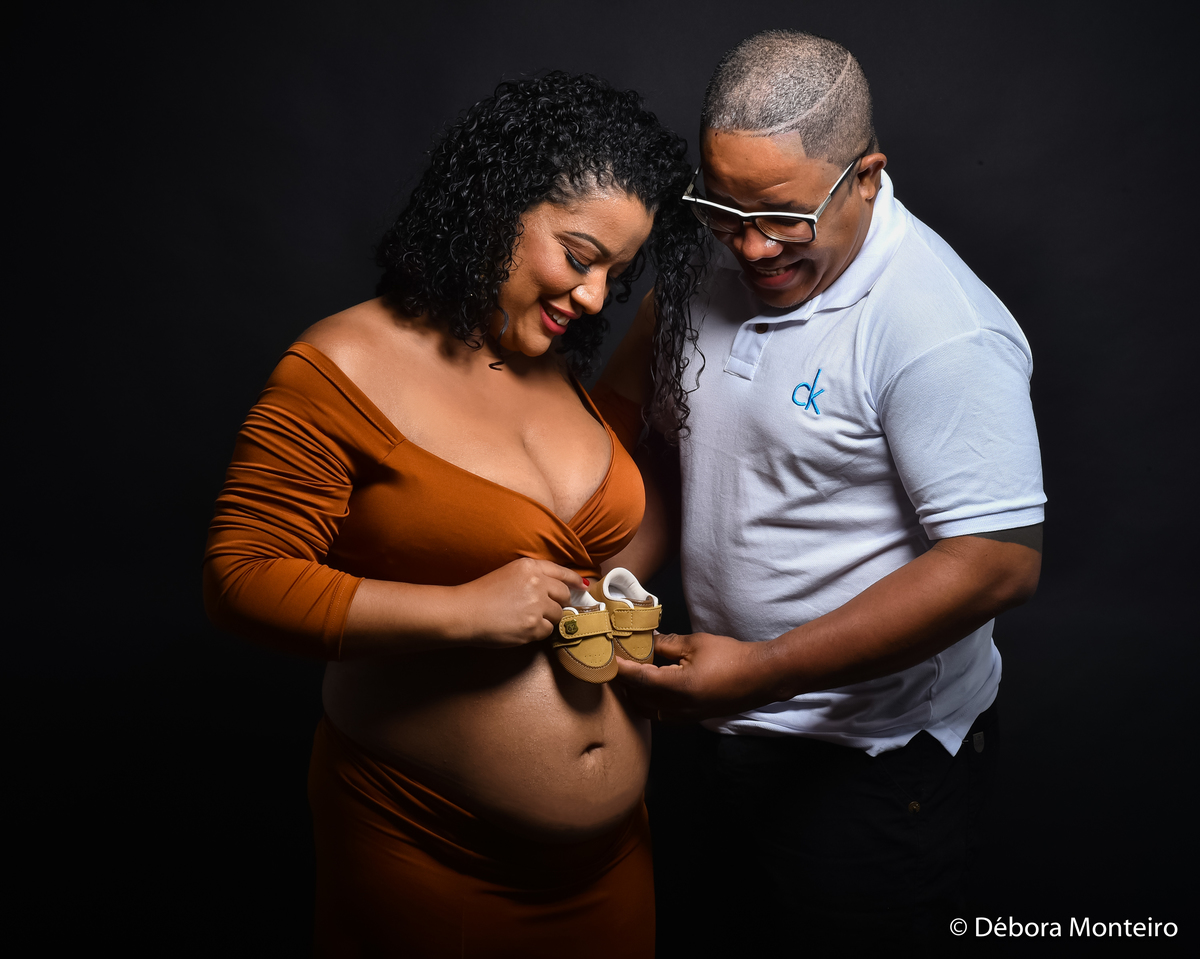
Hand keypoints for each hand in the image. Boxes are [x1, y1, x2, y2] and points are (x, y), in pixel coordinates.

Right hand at [452, 558, 585, 648]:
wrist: (465, 612)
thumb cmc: (482, 594)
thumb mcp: (509, 573)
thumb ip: (533, 577)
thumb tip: (558, 588)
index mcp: (530, 566)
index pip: (562, 572)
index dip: (574, 580)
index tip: (583, 586)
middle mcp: (537, 583)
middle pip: (563, 595)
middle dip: (557, 603)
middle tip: (542, 609)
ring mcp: (537, 605)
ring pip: (557, 615)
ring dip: (546, 619)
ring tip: (525, 619)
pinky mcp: (533, 625)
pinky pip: (547, 631)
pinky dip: (537, 632)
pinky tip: (521, 628)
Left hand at [615, 631, 775, 720]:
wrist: (761, 677)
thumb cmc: (731, 657)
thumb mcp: (696, 644)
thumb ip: (667, 643)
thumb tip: (647, 640)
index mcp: (678, 687)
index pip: (639, 679)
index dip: (621, 670)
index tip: (608, 661)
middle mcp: (679, 707)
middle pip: (639, 698)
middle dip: (625, 683)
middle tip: (616, 666)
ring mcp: (686, 716)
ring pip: (649, 710)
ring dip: (636, 696)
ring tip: (629, 678)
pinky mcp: (692, 718)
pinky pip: (662, 715)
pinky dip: (650, 704)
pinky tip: (650, 690)